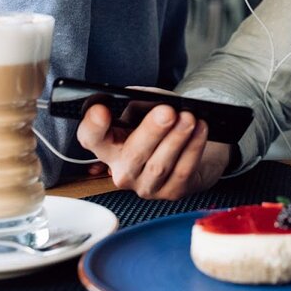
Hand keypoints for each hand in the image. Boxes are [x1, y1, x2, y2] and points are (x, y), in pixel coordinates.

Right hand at [76, 103, 229, 198]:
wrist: (192, 149)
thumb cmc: (165, 127)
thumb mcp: (149, 109)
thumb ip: (143, 100)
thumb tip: (143, 97)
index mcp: (109, 146)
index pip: (90, 138)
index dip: (92, 126)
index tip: (102, 109)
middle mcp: (122, 170)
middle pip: (131, 154)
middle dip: (151, 131)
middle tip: (167, 112)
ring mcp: (146, 186)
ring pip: (159, 165)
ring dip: (176, 138)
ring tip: (189, 118)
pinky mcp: (171, 193)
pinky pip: (182, 171)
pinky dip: (193, 148)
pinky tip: (200, 130)